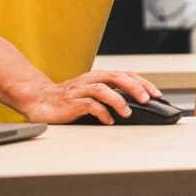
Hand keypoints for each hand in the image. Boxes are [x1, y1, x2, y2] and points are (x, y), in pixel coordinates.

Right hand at [12, 70, 162, 124]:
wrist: (39, 100)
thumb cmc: (69, 99)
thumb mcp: (93, 95)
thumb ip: (111, 96)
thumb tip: (137, 106)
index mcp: (99, 76)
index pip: (126, 75)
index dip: (143, 83)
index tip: (157, 94)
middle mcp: (91, 80)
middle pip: (117, 77)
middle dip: (135, 87)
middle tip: (148, 99)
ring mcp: (80, 90)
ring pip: (103, 89)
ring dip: (118, 100)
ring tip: (128, 113)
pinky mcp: (71, 102)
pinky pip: (89, 105)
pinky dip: (101, 113)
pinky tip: (109, 121)